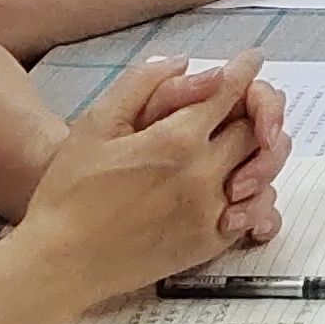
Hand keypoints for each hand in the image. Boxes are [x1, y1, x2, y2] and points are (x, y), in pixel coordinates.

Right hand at [12, 54, 276, 301]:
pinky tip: (242, 182)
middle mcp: (202, 174)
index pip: (230, 92)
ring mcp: (209, 212)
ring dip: (263, 149)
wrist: (61, 263)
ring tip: (255, 138)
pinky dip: (257, 192)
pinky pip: (253, 212)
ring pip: (263, 170)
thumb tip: (184, 64)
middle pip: (255, 128)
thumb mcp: (96, 125)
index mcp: (177, 140)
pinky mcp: (207, 244)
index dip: (244, 71)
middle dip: (259, 107)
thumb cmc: (70, 192)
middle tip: (251, 98)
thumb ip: (142, 84)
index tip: (250, 60)